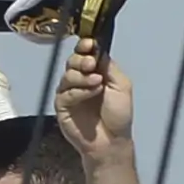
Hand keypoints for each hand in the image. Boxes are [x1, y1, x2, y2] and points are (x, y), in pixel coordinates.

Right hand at [55, 38, 133, 162]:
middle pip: (72, 61)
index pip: (85, 54)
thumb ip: (109, 67)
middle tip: (91, 65)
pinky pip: (65, 93)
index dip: (85, 47)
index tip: (90, 44)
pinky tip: (89, 94)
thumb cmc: (118, 115)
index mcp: (95, 72)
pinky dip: (78, 91)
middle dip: (81, 60)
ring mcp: (70, 93)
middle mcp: (80, 81)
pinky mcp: (61, 107)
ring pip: (67, 75)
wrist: (111, 139)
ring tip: (96, 83)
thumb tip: (98, 51)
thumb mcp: (122, 85)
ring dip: (81, 76)